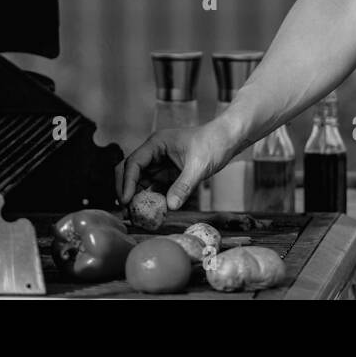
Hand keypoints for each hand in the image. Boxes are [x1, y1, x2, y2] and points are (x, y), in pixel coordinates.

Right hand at [119, 121, 237, 208]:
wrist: (229, 139)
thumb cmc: (214, 143)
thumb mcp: (199, 166)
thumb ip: (184, 186)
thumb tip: (170, 206)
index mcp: (157, 143)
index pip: (134, 163)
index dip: (127, 182)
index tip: (126, 201)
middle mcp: (154, 152)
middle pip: (131, 172)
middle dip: (126, 191)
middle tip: (126, 212)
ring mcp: (160, 163)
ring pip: (140, 182)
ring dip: (137, 198)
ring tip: (136, 217)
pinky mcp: (168, 173)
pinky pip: (154, 187)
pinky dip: (151, 199)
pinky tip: (151, 213)